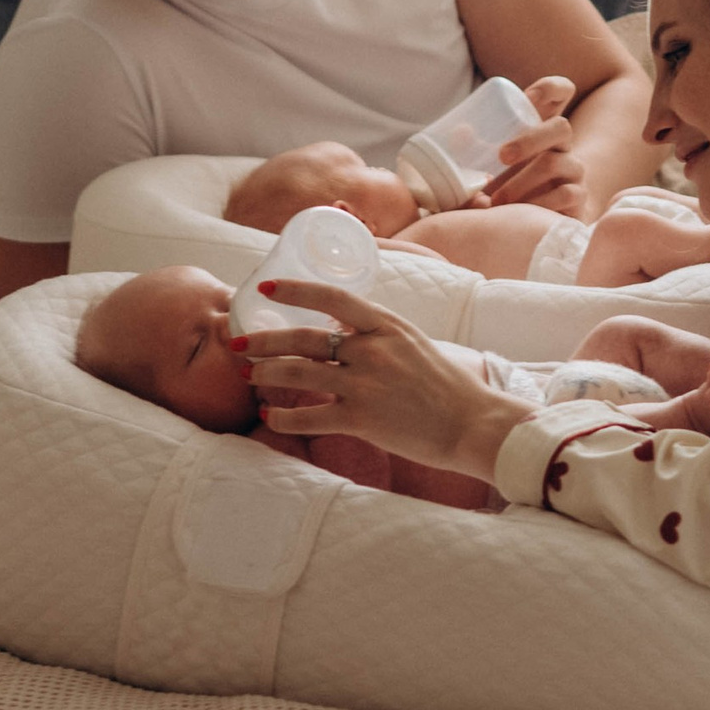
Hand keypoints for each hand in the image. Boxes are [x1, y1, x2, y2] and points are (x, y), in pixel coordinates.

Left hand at [238, 281, 533, 488]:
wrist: (472, 423)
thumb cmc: (447, 385)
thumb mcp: (414, 342)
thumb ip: (378, 335)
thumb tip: (341, 331)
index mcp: (387, 324)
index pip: (332, 298)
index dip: (294, 290)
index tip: (265, 286)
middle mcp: (373, 350)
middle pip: (304, 339)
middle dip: (263, 341)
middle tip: (237, 342)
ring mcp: (366, 385)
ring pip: (299, 374)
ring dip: (267, 375)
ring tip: (249, 377)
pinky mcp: (363, 420)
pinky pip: (310, 417)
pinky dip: (284, 418)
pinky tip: (270, 418)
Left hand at [484, 75, 589, 213]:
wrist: (539, 220)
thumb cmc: (511, 182)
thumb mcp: (495, 162)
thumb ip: (478, 147)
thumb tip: (461, 132)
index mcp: (543, 127)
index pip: (561, 93)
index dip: (551, 88)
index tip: (529, 96)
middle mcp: (563, 144)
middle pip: (560, 127)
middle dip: (530, 139)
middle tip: (501, 156)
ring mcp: (574, 169)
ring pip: (556, 164)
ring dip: (522, 181)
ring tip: (498, 199)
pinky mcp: (578, 196)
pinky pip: (566, 194)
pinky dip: (539, 203)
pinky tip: (522, 212)